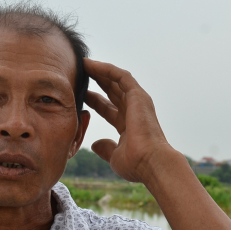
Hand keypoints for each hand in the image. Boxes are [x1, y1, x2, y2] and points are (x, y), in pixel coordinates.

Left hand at [84, 58, 174, 183]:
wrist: (151, 162)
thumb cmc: (136, 165)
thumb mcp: (114, 157)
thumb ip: (105, 148)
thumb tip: (94, 144)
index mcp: (128, 126)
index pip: (108, 109)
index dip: (95, 101)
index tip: (81, 95)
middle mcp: (134, 111)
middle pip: (112, 91)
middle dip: (97, 82)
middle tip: (80, 74)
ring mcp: (137, 102)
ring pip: (116, 80)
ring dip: (99, 71)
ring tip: (83, 64)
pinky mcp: (138, 95)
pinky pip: (120, 76)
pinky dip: (106, 69)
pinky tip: (91, 64)